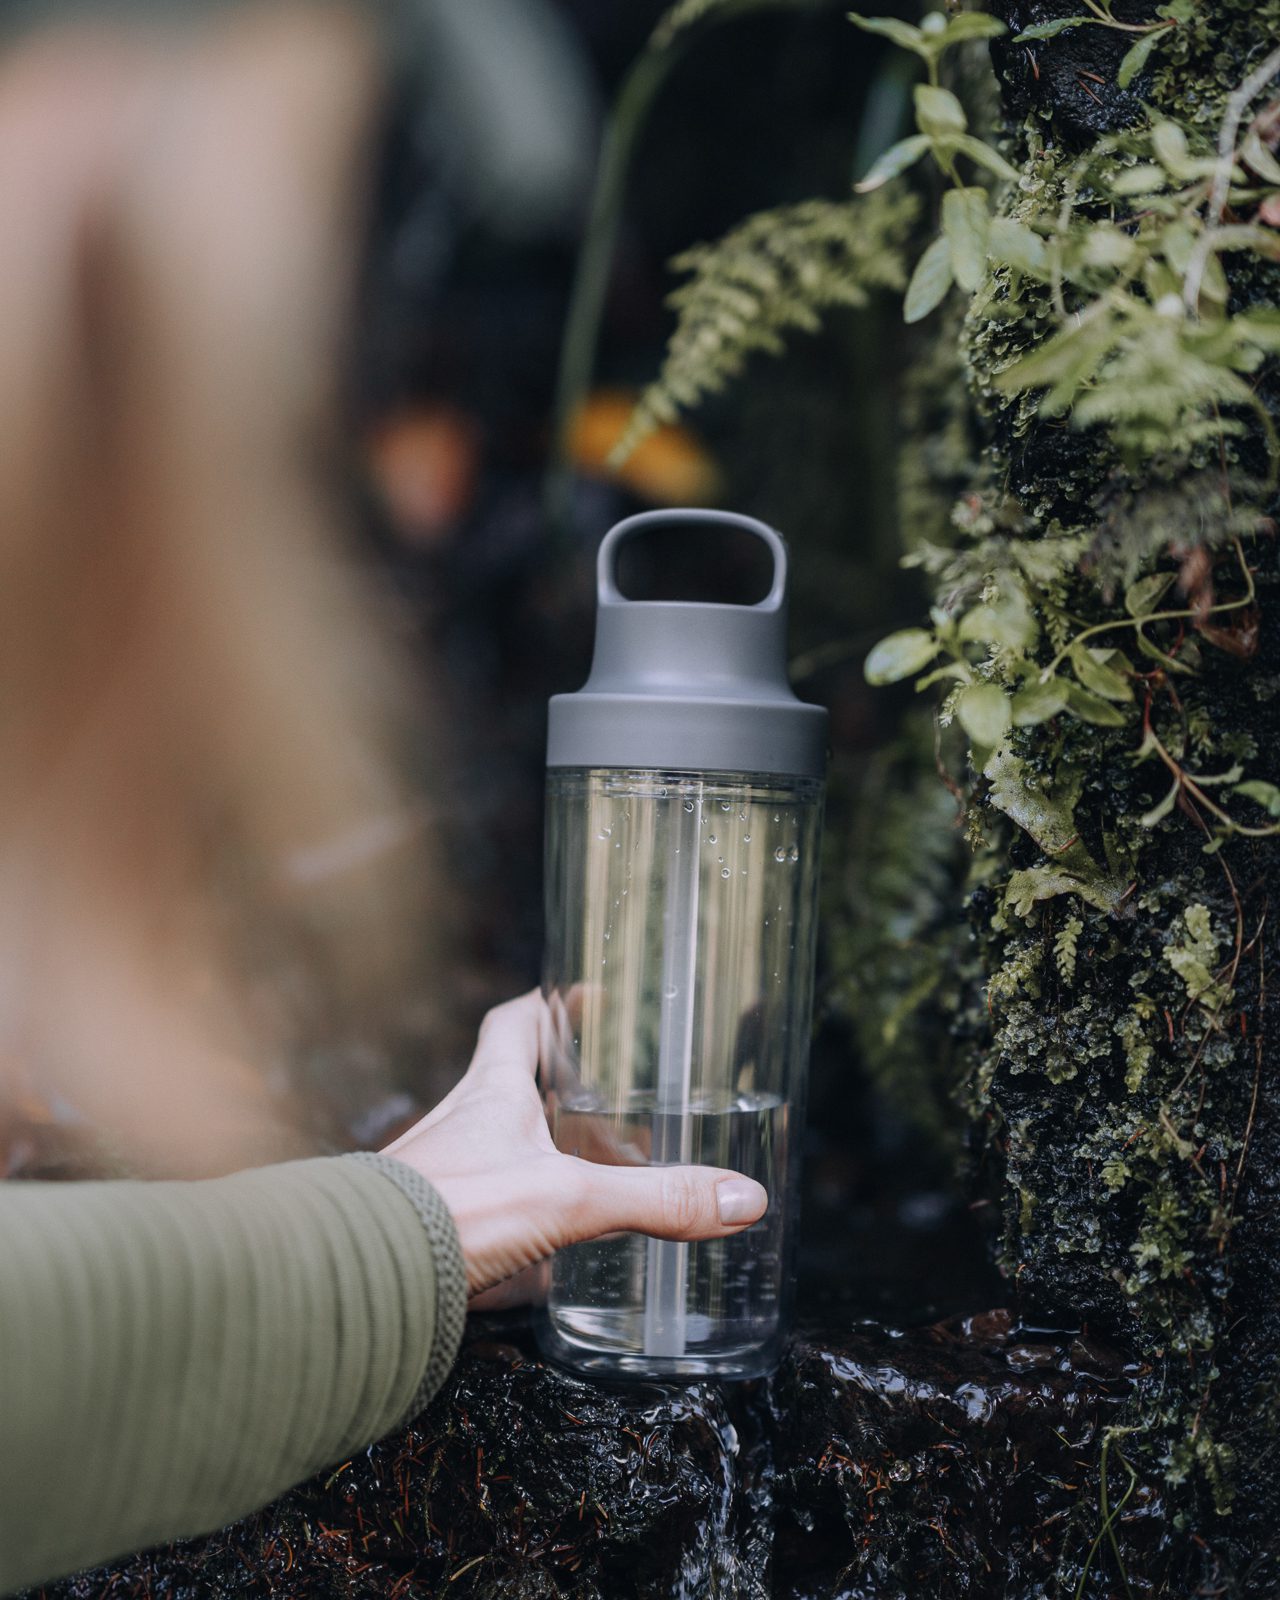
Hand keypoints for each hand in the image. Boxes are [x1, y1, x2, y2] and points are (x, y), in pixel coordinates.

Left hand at [380, 990, 767, 1299]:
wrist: (360, 1275)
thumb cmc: (452, 1213)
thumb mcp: (570, 1200)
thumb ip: (655, 1200)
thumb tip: (740, 1197)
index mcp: (491, 1093)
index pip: (516, 1024)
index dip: (550, 1006)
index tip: (581, 997)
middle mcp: (458, 1123)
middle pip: (502, 1080)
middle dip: (547, 1078)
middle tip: (594, 1086)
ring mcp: (436, 1173)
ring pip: (487, 1144)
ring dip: (527, 1147)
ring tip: (575, 1164)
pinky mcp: (426, 1224)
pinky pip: (474, 1202)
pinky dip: (507, 1209)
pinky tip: (533, 1241)